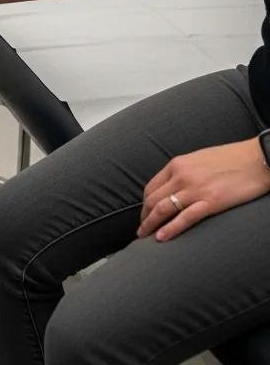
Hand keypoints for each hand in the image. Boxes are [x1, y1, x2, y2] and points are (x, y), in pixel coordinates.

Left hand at [138, 139, 269, 240]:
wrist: (256, 159)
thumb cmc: (230, 159)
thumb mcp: (198, 160)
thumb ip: (183, 172)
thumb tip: (174, 186)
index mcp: (177, 164)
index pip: (151, 187)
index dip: (145, 204)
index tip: (144, 214)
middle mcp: (181, 176)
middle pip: (153, 199)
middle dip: (144, 217)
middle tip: (141, 230)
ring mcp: (195, 189)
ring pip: (163, 209)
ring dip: (150, 225)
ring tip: (145, 237)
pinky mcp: (211, 202)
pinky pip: (185, 218)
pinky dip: (170, 229)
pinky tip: (161, 238)